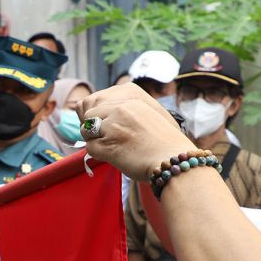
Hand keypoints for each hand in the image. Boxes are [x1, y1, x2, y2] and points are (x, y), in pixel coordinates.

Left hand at [77, 84, 196, 180]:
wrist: (175, 160)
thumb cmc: (165, 144)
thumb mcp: (149, 115)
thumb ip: (129, 112)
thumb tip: (106, 116)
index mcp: (131, 99)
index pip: (98, 100)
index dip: (98, 115)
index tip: (103, 125)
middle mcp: (120, 109)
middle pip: (89, 113)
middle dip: (92, 127)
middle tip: (104, 139)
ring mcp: (113, 126)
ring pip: (86, 130)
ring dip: (94, 140)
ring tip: (112, 147)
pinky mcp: (108, 145)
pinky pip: (90, 148)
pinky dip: (98, 154)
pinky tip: (113, 157)